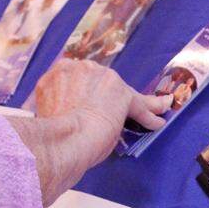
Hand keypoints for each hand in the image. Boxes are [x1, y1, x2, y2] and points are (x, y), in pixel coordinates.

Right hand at [8, 59, 170, 205]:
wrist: (63, 139)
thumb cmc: (51, 134)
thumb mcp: (51, 112)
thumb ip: (62, 106)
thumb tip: (68, 115)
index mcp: (58, 73)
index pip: (81, 80)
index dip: (89, 93)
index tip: (91, 103)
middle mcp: (81, 68)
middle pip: (103, 81)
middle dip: (109, 95)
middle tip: (113, 111)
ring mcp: (103, 78)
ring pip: (122, 93)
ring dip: (134, 104)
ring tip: (151, 112)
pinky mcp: (122, 93)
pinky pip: (139, 106)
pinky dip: (149, 116)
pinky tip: (157, 122)